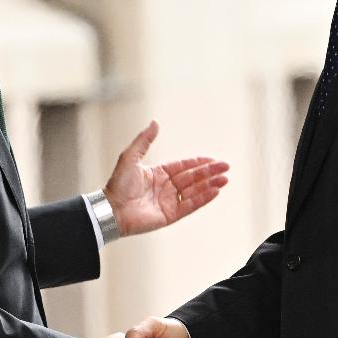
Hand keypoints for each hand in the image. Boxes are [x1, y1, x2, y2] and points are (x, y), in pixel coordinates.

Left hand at [103, 120, 228, 236]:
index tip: (213, 159)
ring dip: (210, 185)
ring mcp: (169, 201)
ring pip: (195, 191)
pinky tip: (215, 191)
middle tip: (226, 167)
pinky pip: (190, 205)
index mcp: (159, 173)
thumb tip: (155, 122)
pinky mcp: (170, 215)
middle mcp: (166, 187)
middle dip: (210, 172)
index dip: (199, 162)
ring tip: (225, 179)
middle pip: (193, 178)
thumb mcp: (130, 157)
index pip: (184, 167)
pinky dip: (203, 199)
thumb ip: (144, 140)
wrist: (111, 209)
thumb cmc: (117, 184)